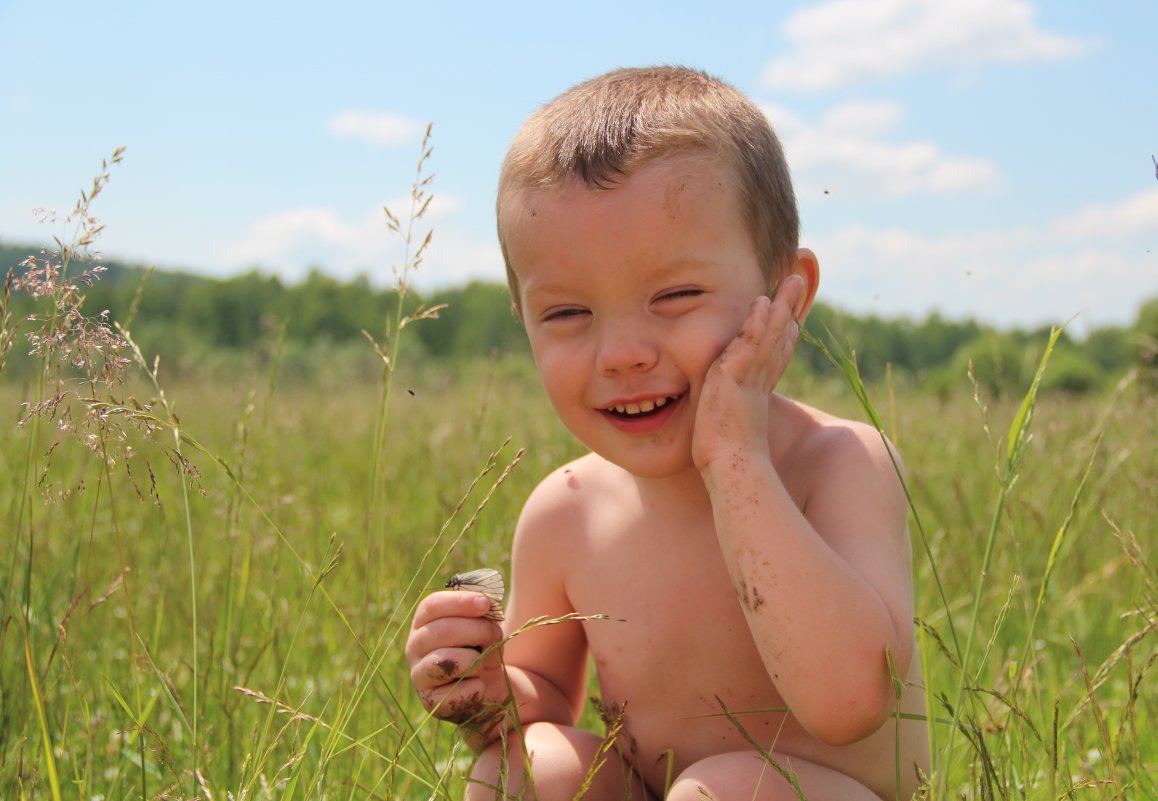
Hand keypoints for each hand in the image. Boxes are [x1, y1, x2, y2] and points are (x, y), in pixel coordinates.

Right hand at [405, 590, 505, 725]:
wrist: (488, 686)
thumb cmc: (482, 648)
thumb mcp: (484, 625)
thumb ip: (481, 613)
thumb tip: (485, 604)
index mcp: (423, 622)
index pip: (432, 606)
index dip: (459, 602)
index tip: (485, 604)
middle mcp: (414, 647)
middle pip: (441, 630)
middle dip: (476, 630)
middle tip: (496, 634)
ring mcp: (419, 675)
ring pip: (445, 660)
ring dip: (474, 659)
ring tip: (483, 662)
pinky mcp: (431, 702)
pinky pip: (456, 692)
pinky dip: (476, 687)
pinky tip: (479, 685)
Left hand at [691, 275, 803, 471]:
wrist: (731, 470)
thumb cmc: (725, 462)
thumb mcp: (725, 433)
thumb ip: (725, 423)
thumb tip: (721, 432)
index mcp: (755, 393)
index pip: (773, 357)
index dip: (782, 336)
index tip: (790, 319)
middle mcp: (758, 382)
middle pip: (778, 338)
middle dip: (787, 310)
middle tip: (797, 284)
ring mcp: (750, 378)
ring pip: (770, 334)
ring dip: (781, 305)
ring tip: (792, 279)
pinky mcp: (737, 377)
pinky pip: (750, 343)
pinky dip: (759, 322)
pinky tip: (763, 302)